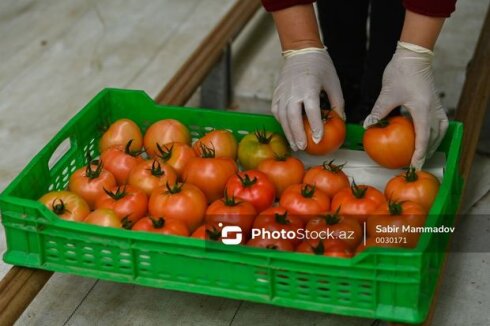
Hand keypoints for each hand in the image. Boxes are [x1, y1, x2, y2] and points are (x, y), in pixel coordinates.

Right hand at [272, 47, 343, 150]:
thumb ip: (337, 103)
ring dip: (288, 132)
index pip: (311, 110)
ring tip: (295, 145)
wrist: (301, 51)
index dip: (315, 126)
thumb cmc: (321, 66)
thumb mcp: (333, 82)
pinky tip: (287, 131)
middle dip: (297, 133)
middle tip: (303, 147)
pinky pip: (276, 111)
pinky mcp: (276, 93)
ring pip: (282, 116)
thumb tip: (341, 121)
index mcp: (310, 87)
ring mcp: (283, 92)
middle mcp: (294, 91)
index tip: (318, 139)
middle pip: (293, 116)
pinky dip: (281, 122)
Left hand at [363, 41, 447, 168]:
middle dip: (426, 152)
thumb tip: (368, 126)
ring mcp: (436, 105)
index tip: (414, 166)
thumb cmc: (400, 72)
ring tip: (422, 153)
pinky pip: (439, 121)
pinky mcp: (435, 101)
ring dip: (432, 143)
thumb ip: (378, 111)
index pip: (423, 137)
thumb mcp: (387, 94)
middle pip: (434, 137)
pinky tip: (425, 136)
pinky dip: (434, 132)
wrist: (413, 55)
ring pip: (439, 130)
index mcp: (422, 109)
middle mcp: (433, 109)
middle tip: (415, 164)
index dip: (419, 154)